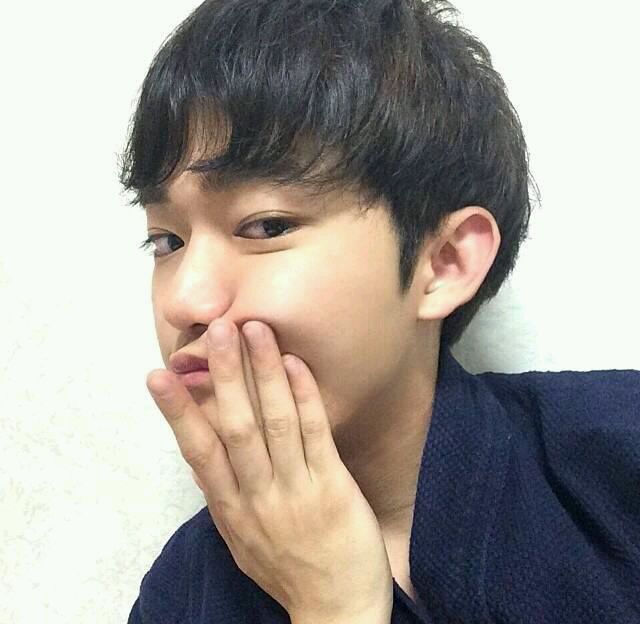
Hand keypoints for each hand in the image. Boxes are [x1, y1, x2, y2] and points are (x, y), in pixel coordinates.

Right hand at [146, 319, 393, 621]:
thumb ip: (224, 495)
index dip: (178, 412)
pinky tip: (296, 365)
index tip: (159, 376)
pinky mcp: (333, 489)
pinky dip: (304, 398)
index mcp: (230, 510)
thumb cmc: (286, 568)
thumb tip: (203, 454)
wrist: (337, 611)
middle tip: (216, 330)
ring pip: (275, 424)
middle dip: (225, 376)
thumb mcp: (242, 539)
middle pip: (236, 428)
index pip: (198, 453)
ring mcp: (296, 492)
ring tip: (255, 331)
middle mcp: (258, 497)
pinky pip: (316, 436)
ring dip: (264, 374)